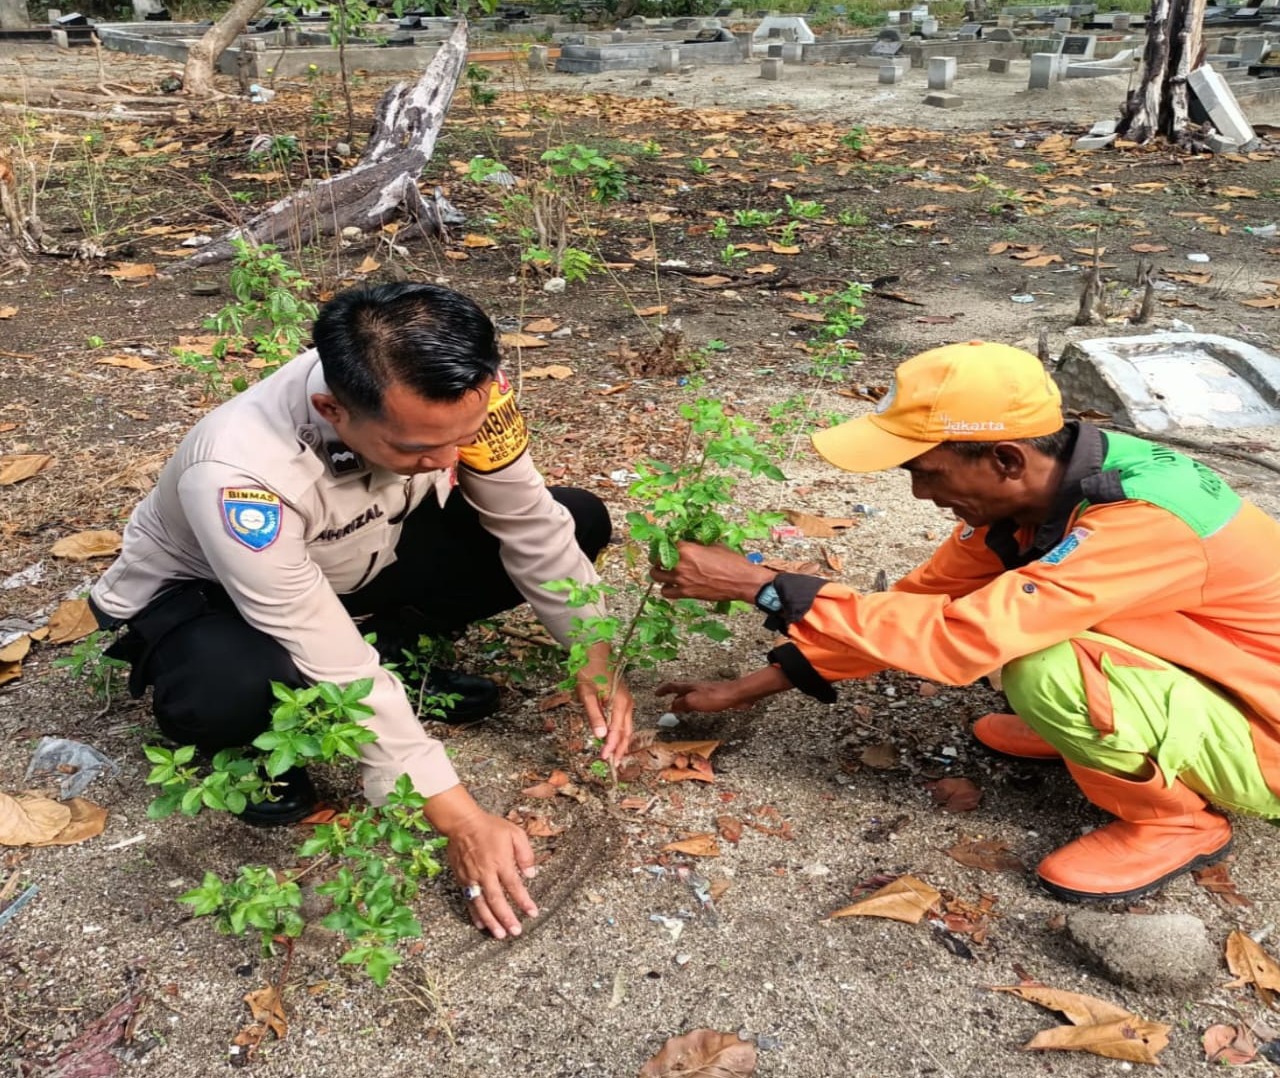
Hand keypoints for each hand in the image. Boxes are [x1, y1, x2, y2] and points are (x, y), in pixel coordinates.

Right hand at [425, 786, 537, 939]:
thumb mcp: (515, 833)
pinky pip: (468, 900)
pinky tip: (480, 924)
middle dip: (507, 917)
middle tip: (516, 931)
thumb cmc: (491, 827)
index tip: (532, 913)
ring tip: (499, 934)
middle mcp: (486, 872)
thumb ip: (525, 854)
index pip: (514, 886)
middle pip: (497, 900)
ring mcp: (472, 878)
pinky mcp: (462, 879)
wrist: (462, 823)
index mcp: (501, 861)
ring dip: (491, 921)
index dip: (523, 901)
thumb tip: (531, 874)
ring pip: (482, 904)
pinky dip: (474, 914)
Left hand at [576, 642, 634, 764]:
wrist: (595, 653)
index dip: (611, 746)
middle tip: (613, 764)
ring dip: (621, 742)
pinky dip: (620, 733)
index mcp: (620, 703)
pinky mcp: (623, 700)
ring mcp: (627, 702)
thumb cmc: (589, 671)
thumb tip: (601, 736)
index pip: (616, 731)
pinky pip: (624, 721)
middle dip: (620, 749)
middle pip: (626, 732)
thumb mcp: (587, 693)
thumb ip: (594, 715)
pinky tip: (615, 739)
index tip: (604, 758)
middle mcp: (627, 704)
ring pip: (627, 727)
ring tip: (615, 756)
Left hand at [649, 541, 773, 603]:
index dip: (665, 543)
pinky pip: (666, 592)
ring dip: (658, 573)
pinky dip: (666, 589)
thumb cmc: (732, 561)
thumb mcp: (715, 545)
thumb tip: (691, 542)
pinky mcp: (686, 593)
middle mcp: (680, 563)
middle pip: (656, 560)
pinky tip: (671, 586)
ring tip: (662, 572)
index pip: (666, 543)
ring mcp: (681, 579)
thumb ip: (698, 544)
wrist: (742, 581)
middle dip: (657, 559)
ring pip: (656, 576)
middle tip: (661, 559)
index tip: (666, 545)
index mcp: (686, 548)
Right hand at [656, 665, 793, 713]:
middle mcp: (696, 687)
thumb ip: (680, 704)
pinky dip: (693, 705)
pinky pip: (699, 700)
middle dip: (673, 696)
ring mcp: (705, 691)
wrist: (736, 695)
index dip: (663, 690)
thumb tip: (671, 707)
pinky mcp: (714, 696)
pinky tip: (698, 710)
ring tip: (680, 710)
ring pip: (690, 695)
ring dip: (683, 701)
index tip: (656, 694)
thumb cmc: (715, 697)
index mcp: (689, 687)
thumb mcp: (693, 701)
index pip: (672, 686)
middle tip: (667, 704)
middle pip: (681, 690)